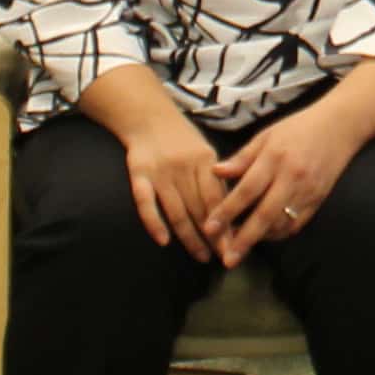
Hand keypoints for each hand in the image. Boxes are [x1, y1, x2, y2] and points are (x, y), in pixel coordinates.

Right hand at [113, 100, 230, 260]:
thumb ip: (216, 178)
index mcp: (204, 160)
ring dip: (189, 237)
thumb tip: (233, 210)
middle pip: (199, 208)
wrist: (148, 117)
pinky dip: (154, 222)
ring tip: (201, 255)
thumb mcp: (205, 152)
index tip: (235, 244)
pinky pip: (146, 203)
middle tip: (223, 257)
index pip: (217, 198)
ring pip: (177, 211)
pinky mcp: (138, 174)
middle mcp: (183, 167)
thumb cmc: (182, 139)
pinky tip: (163, 241)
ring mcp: (160, 171)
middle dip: (212, 237)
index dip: (226, 223)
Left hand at [206, 99, 365, 261]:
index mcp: (274, 158)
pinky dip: (280, 233)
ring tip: (240, 248)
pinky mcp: (318, 199)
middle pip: (265, 214)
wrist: (339, 127)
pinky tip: (265, 236)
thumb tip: (215, 171)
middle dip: (245, 239)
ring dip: (261, 238)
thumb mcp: (265, 136)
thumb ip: (241, 158)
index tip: (209, 228)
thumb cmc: (296, 128)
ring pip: (282, 223)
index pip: (247, 190)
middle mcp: (291, 177)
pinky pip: (297, 223)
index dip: (227, 211)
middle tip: (228, 259)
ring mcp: (307, 190)